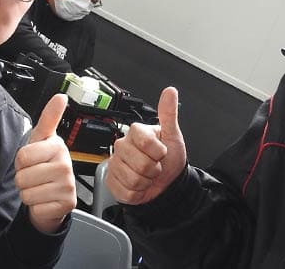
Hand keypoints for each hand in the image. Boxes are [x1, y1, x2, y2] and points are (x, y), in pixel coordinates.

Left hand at [14, 94, 76, 232]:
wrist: (54, 194)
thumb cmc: (44, 164)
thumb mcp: (42, 140)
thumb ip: (49, 117)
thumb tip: (61, 96)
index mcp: (58, 147)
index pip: (23, 156)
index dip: (21, 161)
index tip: (31, 160)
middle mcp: (66, 165)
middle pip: (23, 176)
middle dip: (24, 179)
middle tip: (35, 176)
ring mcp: (67, 185)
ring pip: (27, 193)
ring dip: (29, 193)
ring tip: (40, 188)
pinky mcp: (66, 204)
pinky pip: (36, 207)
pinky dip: (36, 207)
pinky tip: (45, 200)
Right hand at [106, 86, 186, 204]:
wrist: (167, 183)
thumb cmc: (170, 159)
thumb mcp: (173, 135)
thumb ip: (168, 113)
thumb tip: (170, 91)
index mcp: (136, 133)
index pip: (145, 142)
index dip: (158, 151)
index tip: (161, 152)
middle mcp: (122, 146)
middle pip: (139, 163)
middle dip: (153, 169)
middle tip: (155, 166)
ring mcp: (115, 164)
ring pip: (133, 178)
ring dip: (146, 181)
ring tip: (147, 175)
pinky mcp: (111, 181)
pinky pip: (126, 191)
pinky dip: (137, 193)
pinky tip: (140, 185)